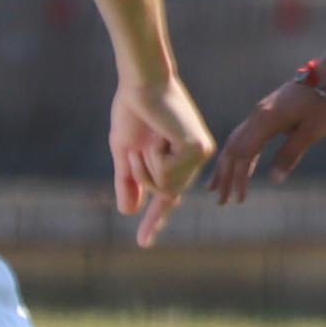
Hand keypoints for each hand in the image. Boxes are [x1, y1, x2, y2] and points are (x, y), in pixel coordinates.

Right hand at [111, 76, 216, 247]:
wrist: (141, 83)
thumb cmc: (135, 109)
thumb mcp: (125, 152)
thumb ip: (128, 181)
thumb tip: (129, 212)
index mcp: (180, 160)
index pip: (167, 197)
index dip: (154, 220)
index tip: (143, 243)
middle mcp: (195, 159)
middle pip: (163, 194)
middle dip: (140, 173)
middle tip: (139, 144)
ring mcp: (200, 155)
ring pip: (164, 187)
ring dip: (145, 164)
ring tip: (151, 136)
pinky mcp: (198, 150)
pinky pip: (165, 175)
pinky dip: (152, 157)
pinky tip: (160, 135)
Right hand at [205, 73, 325, 207]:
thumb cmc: (323, 105)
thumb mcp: (311, 133)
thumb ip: (290, 154)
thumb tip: (273, 180)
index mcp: (266, 120)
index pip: (244, 155)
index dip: (239, 179)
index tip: (238, 200)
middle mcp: (257, 116)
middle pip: (233, 149)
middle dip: (225, 176)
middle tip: (219, 201)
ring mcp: (259, 114)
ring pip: (235, 143)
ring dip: (226, 166)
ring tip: (217, 188)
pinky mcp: (265, 113)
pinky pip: (245, 137)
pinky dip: (238, 155)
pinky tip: (238, 168)